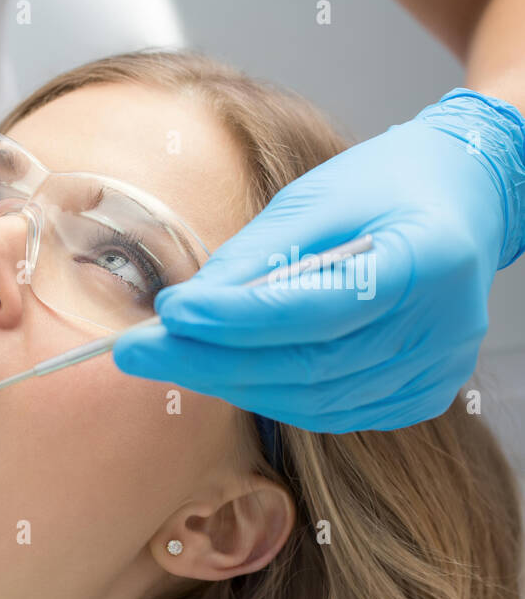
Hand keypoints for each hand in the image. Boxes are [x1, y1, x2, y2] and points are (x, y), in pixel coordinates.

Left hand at [113, 88, 524, 431]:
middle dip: (208, 361)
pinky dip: (270, 395)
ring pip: (310, 400)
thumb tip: (182, 310)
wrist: (461, 201)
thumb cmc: (385, 187)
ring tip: (170, 357)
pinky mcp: (419, 396)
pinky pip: (328, 412)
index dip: (236, 319)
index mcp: (427, 259)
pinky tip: (227, 370)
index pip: (315, 307)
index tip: (169, 314)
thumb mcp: (315, 200)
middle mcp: (441, 328)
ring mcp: (434, 370)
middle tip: (137, 352)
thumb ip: (254, 260)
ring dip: (231, 382)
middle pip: (306, 366)